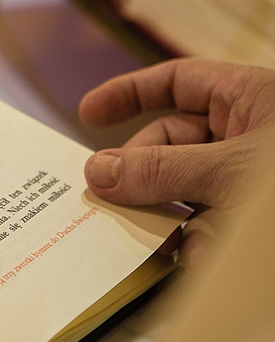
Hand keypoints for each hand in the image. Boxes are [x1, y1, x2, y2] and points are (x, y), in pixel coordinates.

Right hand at [79, 58, 274, 265]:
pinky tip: (202, 259)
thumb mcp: (230, 170)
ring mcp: (253, 179)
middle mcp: (250, 134)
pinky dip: (202, 241)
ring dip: (171, 217)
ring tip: (164, 241)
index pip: (177, 82)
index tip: (87, 115)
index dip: (129, 92)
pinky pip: (213, 223)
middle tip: (109, 200)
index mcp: (250, 98)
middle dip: (143, 173)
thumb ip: (160, 170)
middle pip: (172, 143)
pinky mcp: (253, 219)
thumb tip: (94, 172)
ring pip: (189, 190)